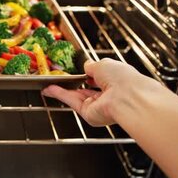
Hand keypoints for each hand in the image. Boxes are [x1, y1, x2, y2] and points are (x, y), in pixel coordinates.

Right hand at [42, 58, 156, 125]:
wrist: (128, 97)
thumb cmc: (123, 79)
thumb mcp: (104, 64)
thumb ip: (92, 65)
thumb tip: (86, 65)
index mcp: (116, 81)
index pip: (98, 78)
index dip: (86, 74)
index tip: (75, 71)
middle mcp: (108, 95)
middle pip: (85, 90)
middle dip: (72, 84)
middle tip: (58, 78)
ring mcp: (98, 106)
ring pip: (76, 97)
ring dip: (62, 90)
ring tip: (49, 84)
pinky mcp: (90, 114)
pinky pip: (72, 102)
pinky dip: (61, 95)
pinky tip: (50, 89)